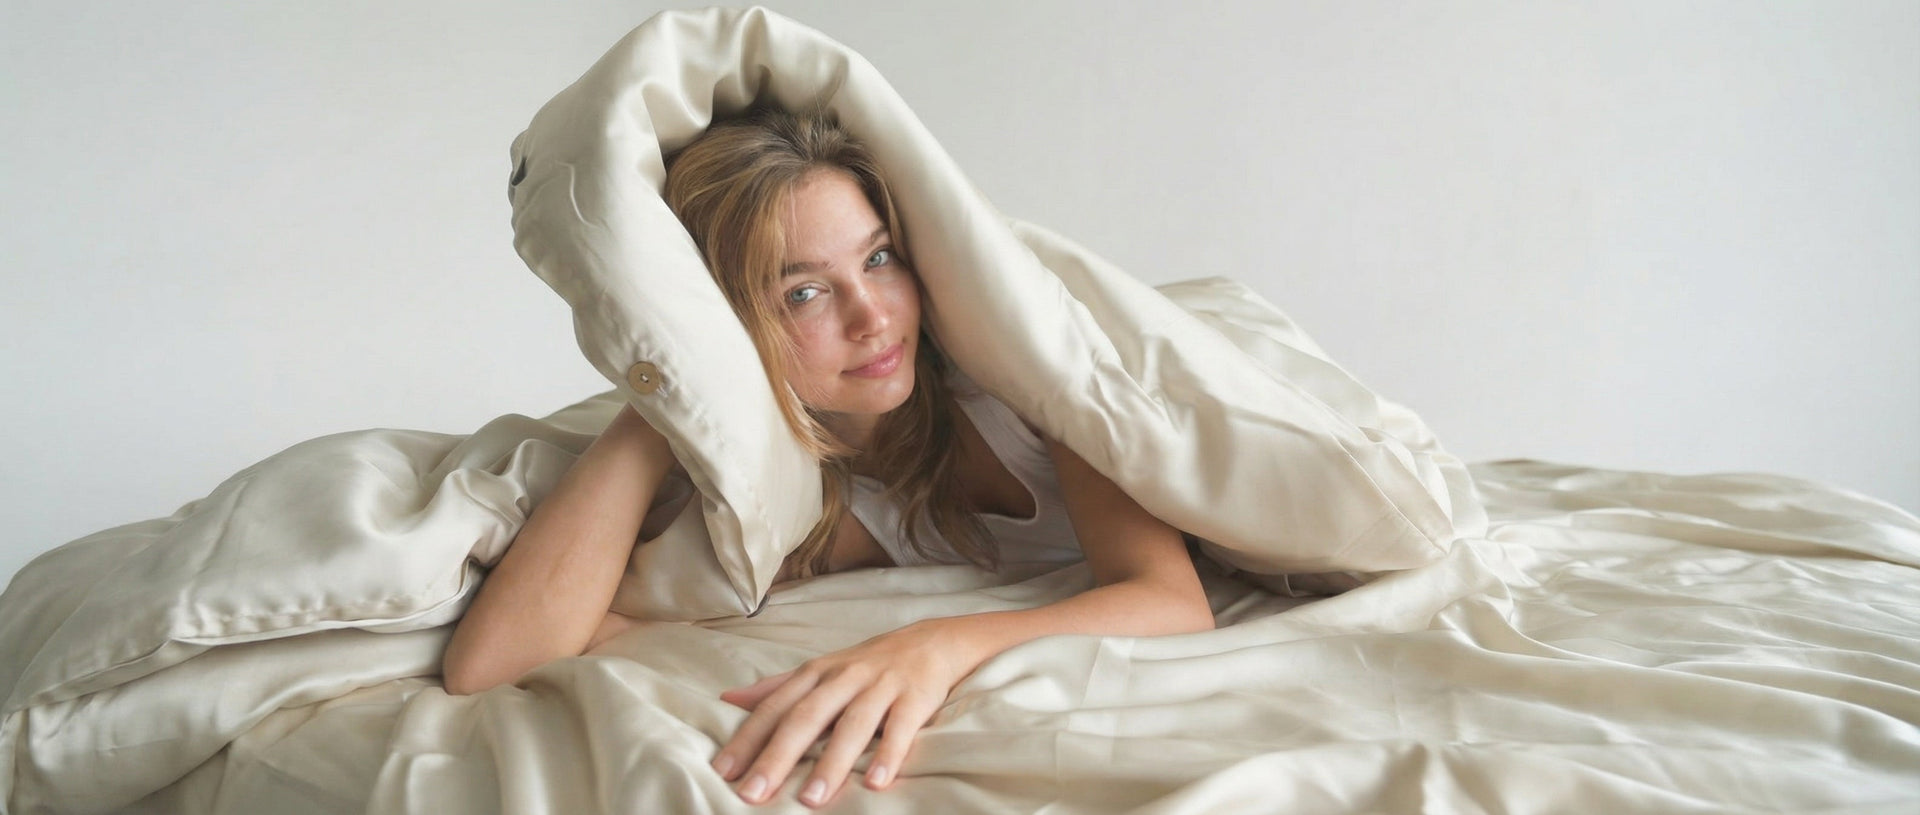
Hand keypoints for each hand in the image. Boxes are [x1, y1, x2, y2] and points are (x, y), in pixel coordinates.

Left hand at [710, 619, 987, 807]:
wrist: (934, 640)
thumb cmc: (868, 663)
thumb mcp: (820, 670)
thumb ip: (776, 688)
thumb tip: (728, 699)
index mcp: (816, 674)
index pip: (775, 708)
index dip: (747, 740)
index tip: (722, 773)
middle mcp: (844, 678)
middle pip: (806, 717)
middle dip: (777, 757)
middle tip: (752, 794)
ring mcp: (880, 687)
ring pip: (852, 725)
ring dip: (831, 763)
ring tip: (811, 800)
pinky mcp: (915, 698)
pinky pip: (900, 729)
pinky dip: (888, 755)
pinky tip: (876, 783)